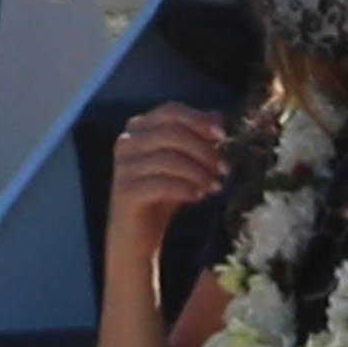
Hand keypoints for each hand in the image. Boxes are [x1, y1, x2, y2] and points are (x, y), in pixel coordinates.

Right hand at [107, 102, 227, 259]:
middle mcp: (126, 142)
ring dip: (199, 172)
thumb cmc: (163, 194)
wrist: (138, 236)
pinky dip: (185, 188)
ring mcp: (123, 167)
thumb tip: (218, 116)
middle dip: (204, 150)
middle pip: (172, 132)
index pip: (171, 110)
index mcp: (139, 128)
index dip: (199, 120)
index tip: (224, 136)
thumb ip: (198, 137)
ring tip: (215, 186)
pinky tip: (198, 196)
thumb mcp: (184, 162)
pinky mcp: (125, 192)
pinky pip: (161, 184)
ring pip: (169, 158)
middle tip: (224, 169)